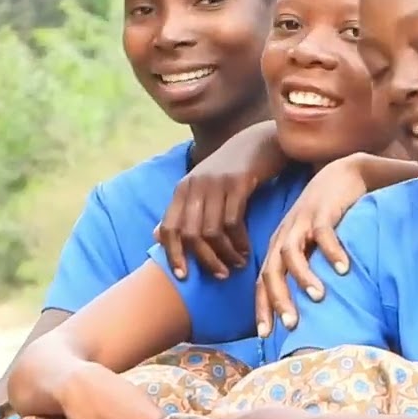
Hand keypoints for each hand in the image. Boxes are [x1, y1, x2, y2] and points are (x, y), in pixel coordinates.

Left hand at [156, 121, 286, 279]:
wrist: (261, 141)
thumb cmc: (232, 170)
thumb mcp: (202, 186)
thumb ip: (181, 210)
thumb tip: (156, 236)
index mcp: (182, 188)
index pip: (169, 227)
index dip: (173, 254)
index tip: (184, 277)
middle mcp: (195, 185)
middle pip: (191, 234)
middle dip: (205, 260)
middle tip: (222, 275)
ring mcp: (216, 183)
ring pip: (212, 231)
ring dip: (225, 254)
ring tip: (238, 263)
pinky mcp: (238, 182)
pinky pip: (233, 221)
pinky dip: (239, 241)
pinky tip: (246, 249)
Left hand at [255, 155, 368, 335]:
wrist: (342, 174)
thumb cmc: (326, 216)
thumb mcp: (309, 242)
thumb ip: (306, 268)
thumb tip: (309, 307)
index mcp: (278, 247)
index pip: (263, 281)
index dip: (262, 307)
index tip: (266, 335)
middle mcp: (284, 236)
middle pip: (271, 271)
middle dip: (279, 299)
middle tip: (291, 324)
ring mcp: (301, 223)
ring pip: (292, 253)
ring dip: (304, 276)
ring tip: (318, 297)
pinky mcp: (322, 211)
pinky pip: (324, 234)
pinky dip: (332, 252)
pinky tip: (344, 269)